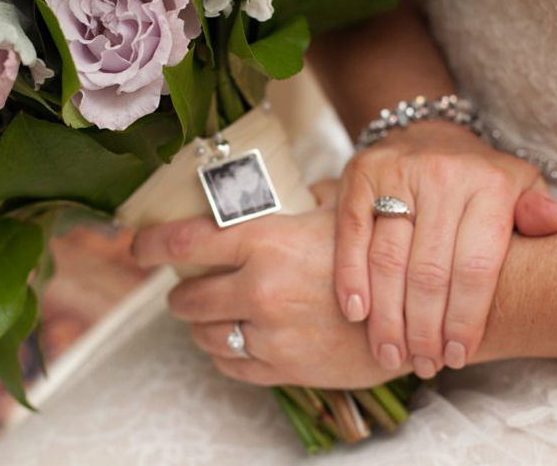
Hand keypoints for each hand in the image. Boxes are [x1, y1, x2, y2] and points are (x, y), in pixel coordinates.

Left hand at [132, 206, 410, 388]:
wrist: (419, 315)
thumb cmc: (381, 256)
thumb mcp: (341, 215)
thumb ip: (305, 200)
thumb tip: (295, 188)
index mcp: (266, 242)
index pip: (184, 243)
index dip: (150, 245)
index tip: (137, 246)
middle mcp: (259, 289)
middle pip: (186, 298)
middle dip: (179, 292)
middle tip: (187, 285)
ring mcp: (269, 334)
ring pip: (204, 335)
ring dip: (202, 324)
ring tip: (213, 314)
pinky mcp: (283, 368)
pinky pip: (231, 364)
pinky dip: (226, 352)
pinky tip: (237, 339)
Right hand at [335, 121, 556, 378]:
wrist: (427, 132)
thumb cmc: (477, 178)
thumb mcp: (520, 188)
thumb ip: (538, 211)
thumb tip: (553, 223)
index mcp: (490, 185)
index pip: (476, 267)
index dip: (465, 319)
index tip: (458, 356)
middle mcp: (443, 176)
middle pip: (429, 271)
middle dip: (424, 328)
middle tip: (423, 363)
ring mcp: (396, 174)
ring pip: (388, 259)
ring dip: (387, 316)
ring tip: (390, 354)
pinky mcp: (359, 176)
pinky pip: (352, 235)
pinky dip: (351, 278)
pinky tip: (357, 315)